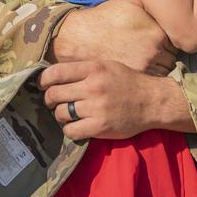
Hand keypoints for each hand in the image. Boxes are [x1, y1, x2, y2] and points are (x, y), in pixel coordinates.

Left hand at [39, 60, 192, 139]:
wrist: (152, 101)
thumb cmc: (128, 82)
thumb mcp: (106, 66)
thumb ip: (83, 69)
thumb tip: (55, 74)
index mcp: (93, 69)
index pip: (56, 72)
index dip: (44, 80)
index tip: (44, 85)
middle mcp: (93, 87)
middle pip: (54, 94)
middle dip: (49, 99)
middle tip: (54, 102)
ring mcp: (96, 108)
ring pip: (61, 113)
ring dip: (60, 115)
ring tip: (68, 113)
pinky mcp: (100, 127)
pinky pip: (71, 130)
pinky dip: (69, 129)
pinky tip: (76, 125)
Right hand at [48, 0, 177, 75]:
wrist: (80, 37)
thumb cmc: (106, 17)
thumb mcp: (132, 1)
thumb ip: (155, 3)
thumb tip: (171, 1)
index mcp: (158, 31)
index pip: (179, 38)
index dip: (172, 38)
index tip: (164, 38)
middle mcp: (155, 50)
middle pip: (173, 56)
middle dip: (167, 53)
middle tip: (155, 50)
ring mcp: (145, 66)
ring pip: (164, 69)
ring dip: (159, 65)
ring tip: (148, 59)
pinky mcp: (134, 77)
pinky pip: (152, 79)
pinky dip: (149, 75)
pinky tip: (141, 67)